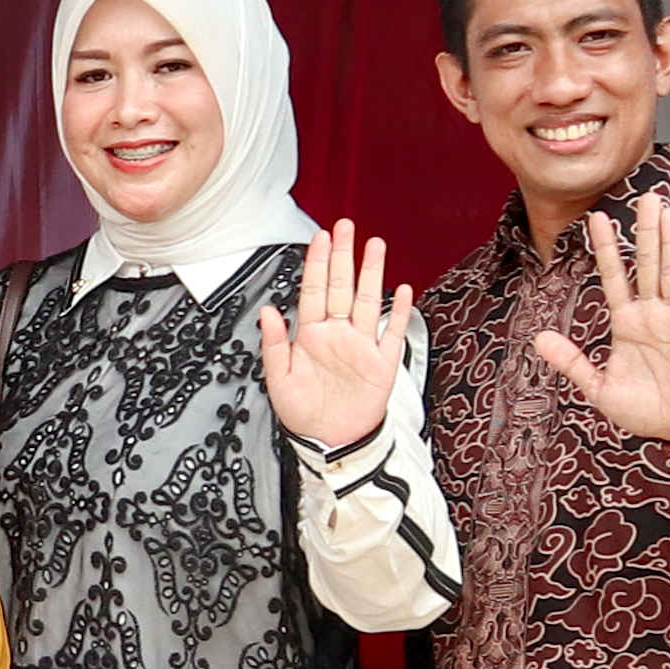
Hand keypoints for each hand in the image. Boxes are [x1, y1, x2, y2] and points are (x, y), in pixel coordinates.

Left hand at [249, 216, 406, 450]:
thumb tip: (268, 311)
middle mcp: (337, 334)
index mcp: (311, 335)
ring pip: (367, 301)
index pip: (314, 291)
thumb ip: (274, 343)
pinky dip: (398, 312)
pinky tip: (401, 290)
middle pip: (341, 287)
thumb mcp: (278, 378)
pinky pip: (392, 333)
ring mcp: (361, 345)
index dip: (317, 264)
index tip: (320, 238)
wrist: (330, 441)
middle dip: (343, 256)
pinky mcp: (381, 363)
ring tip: (375, 246)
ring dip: (371, 273)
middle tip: (345, 227)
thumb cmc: (303, 412)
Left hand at [529, 198, 669, 451]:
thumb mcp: (598, 387)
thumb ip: (571, 361)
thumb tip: (537, 338)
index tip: (597, 218)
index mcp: (625, 322)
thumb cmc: (640, 409)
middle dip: (645, 232)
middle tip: (647, 197)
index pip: (613, 276)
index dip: (606, 249)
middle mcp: (652, 314)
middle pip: (647, 265)